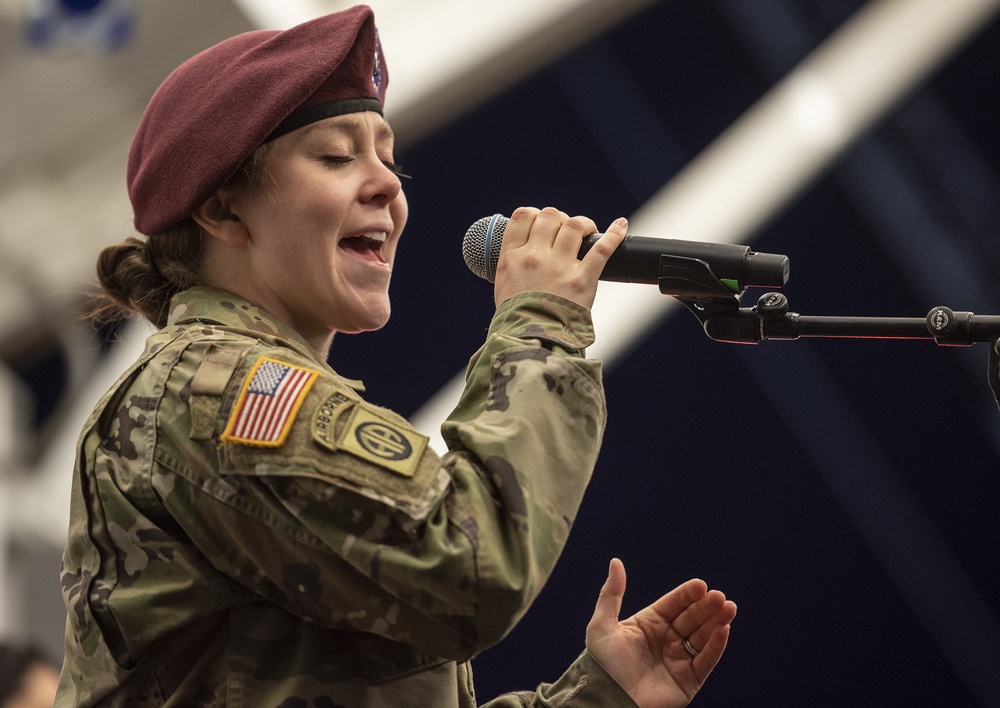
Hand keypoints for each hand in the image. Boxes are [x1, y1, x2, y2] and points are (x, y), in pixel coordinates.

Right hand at [492, 206, 627, 308]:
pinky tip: (620, 226)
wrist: (531, 342)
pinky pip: (603, 248)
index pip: (522, 217)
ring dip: (583, 224)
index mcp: (512, 258)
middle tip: (565, 230)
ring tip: (588, 231)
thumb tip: (522, 252)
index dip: (535, 214)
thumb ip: (512, 265)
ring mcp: (560, 266)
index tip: (542, 222)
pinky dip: (615, 234)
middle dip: (560, 218)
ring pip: (575, 225)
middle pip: (550, 216)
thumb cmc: (515, 320)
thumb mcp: (503, 287)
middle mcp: (535, 256)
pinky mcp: (583, 278)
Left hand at [586, 559, 736, 707]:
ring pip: (703, 636)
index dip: (687, 594)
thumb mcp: (602, 625)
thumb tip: (616, 561)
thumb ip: (611, 594)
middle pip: (691, 618)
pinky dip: (716, 645)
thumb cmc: (601, 665)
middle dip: (706, 606)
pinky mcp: (689, 680)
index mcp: (648, 624)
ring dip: (717, 621)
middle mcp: (666, 640)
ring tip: (728, 608)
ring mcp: (678, 660)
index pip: (673, 604)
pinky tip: (724, 629)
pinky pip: (706, 660)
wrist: (607, 700)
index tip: (700, 585)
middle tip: (719, 596)